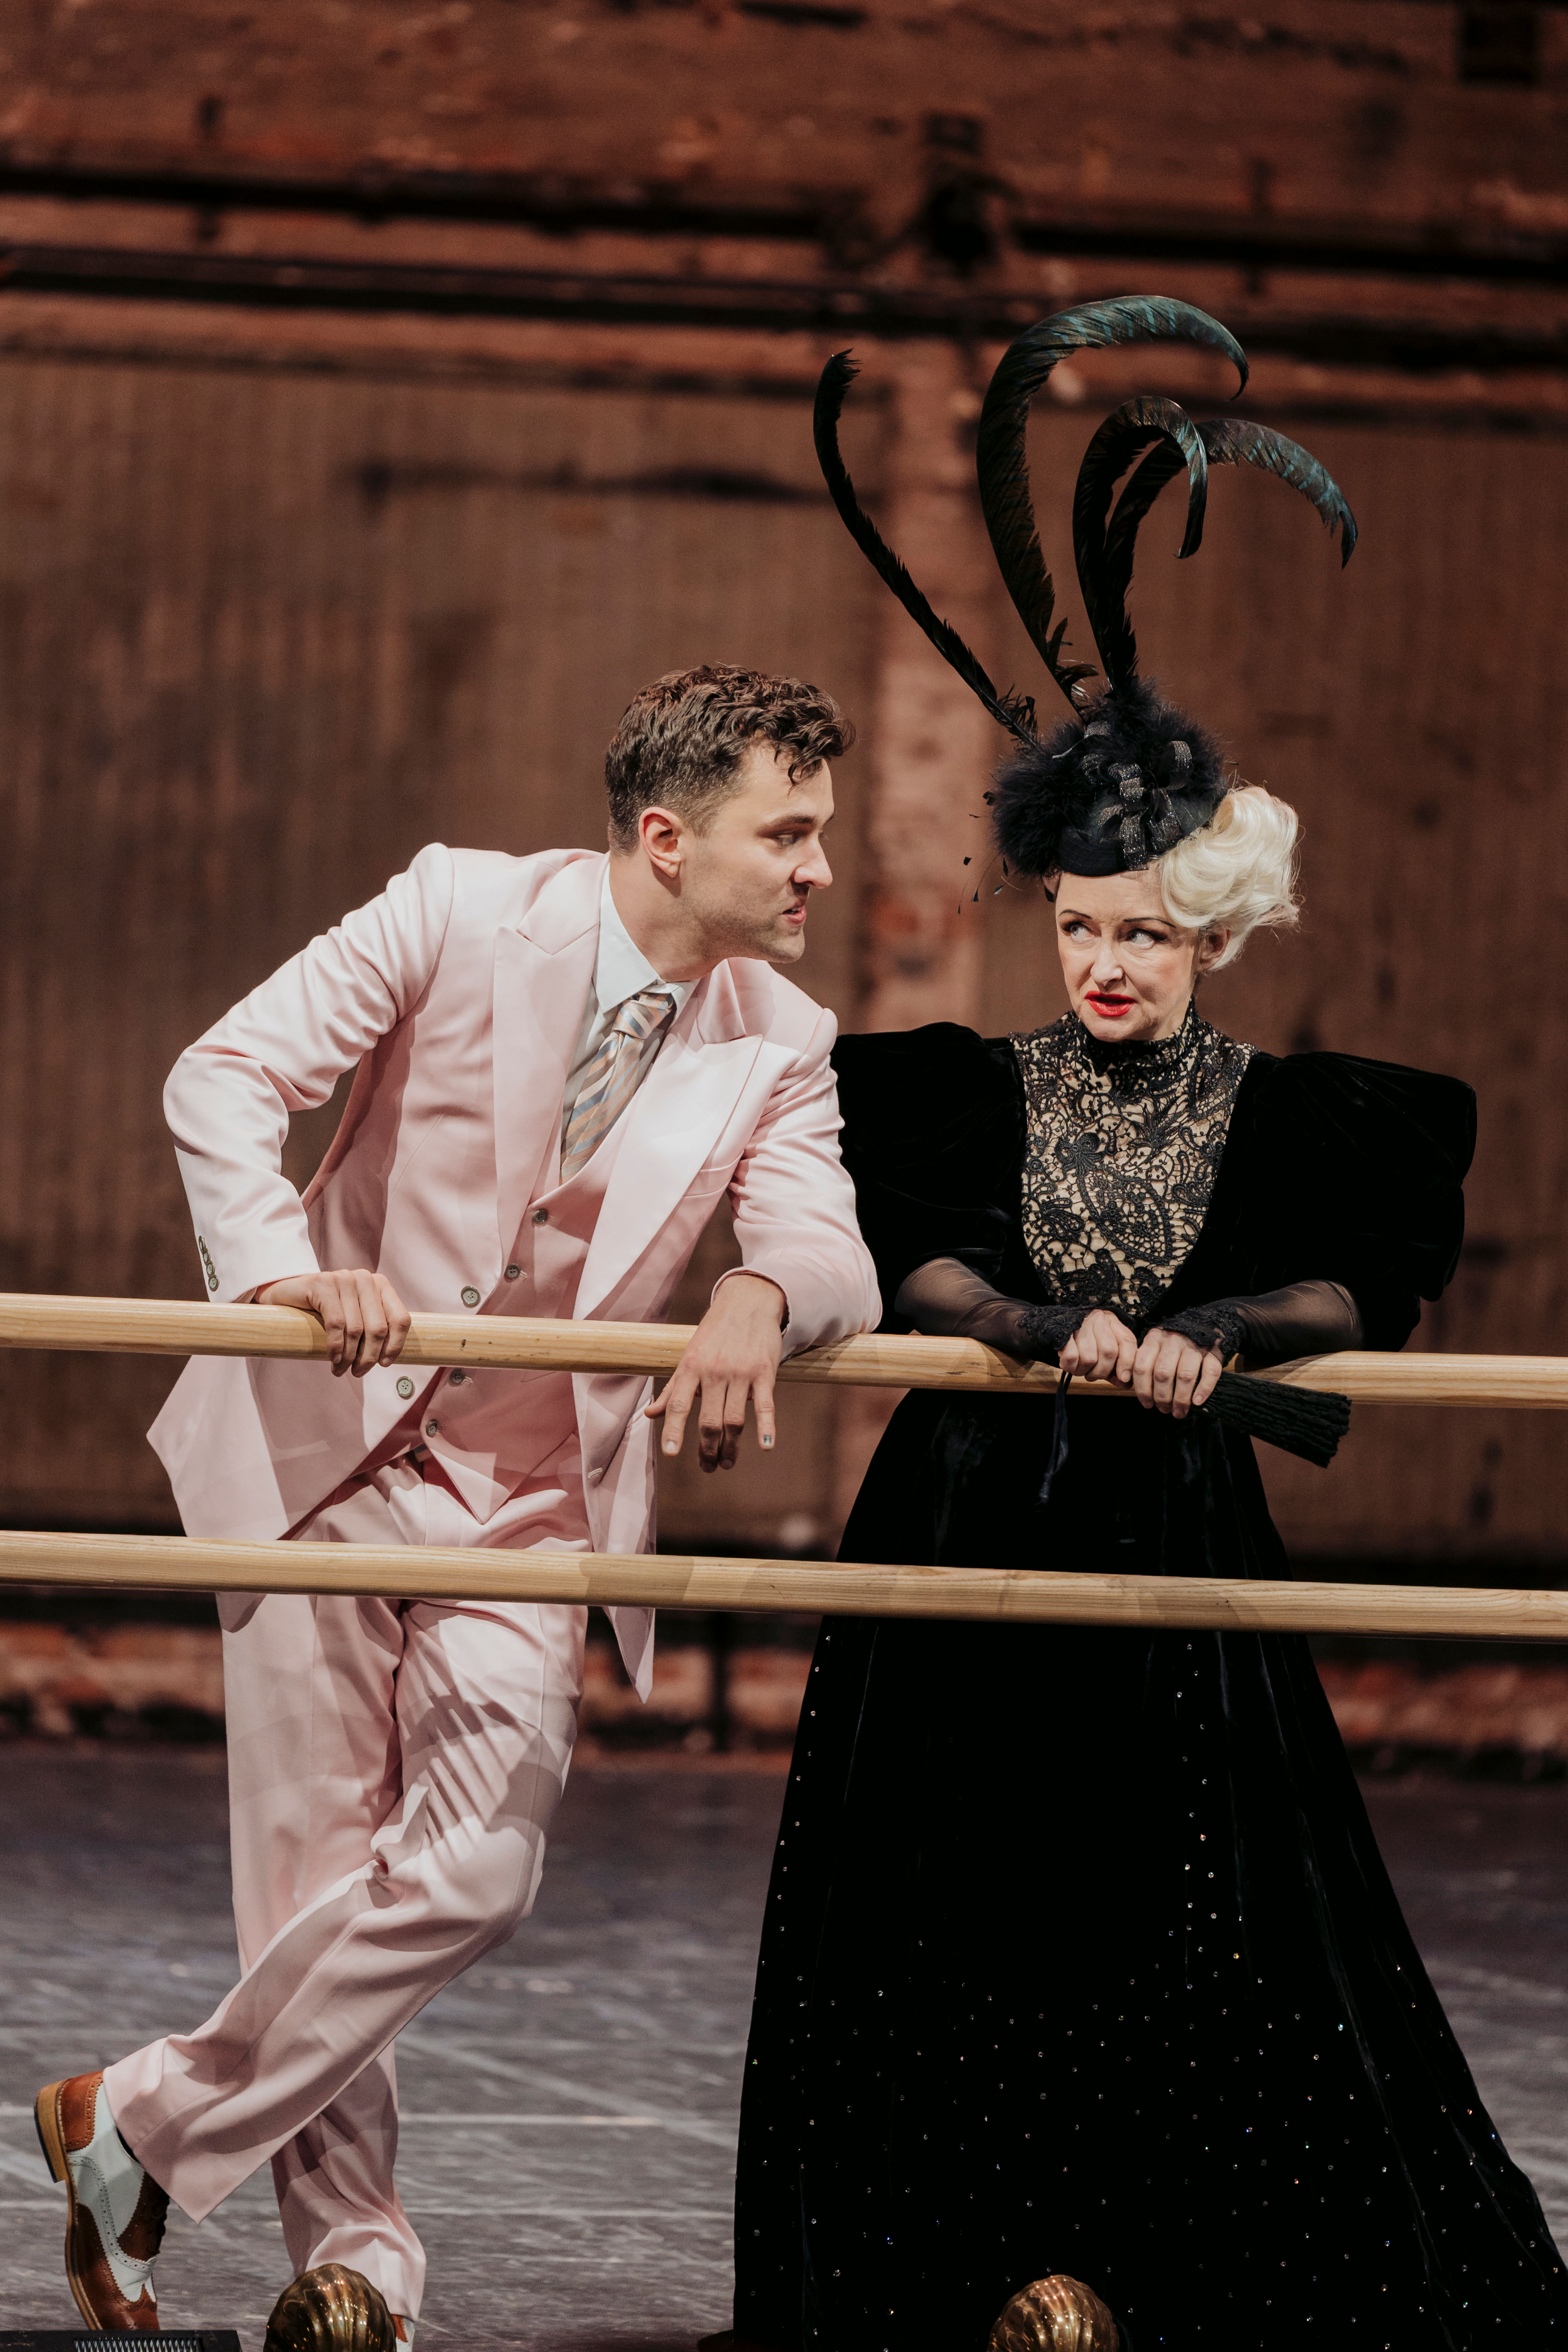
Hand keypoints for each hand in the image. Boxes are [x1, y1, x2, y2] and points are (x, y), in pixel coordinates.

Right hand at [255, 1269, 411, 1378]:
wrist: (288, 1295)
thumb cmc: (326, 1312)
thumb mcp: (355, 1317)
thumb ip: (373, 1328)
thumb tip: (388, 1359)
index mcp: (380, 1285)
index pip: (400, 1319)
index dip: (395, 1345)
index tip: (384, 1364)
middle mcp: (365, 1278)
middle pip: (378, 1328)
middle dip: (369, 1357)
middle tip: (358, 1372)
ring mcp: (344, 1278)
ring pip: (356, 1329)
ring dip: (349, 1357)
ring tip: (340, 1370)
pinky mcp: (323, 1284)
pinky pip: (336, 1324)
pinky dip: (336, 1347)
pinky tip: (333, 1359)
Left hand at [644, 1273, 785, 1472]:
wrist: (748, 1302)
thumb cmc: (715, 1333)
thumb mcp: (689, 1356)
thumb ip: (672, 1388)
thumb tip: (649, 1414)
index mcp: (690, 1367)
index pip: (678, 1404)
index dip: (673, 1429)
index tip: (670, 1452)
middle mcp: (713, 1371)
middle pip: (708, 1421)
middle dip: (707, 1449)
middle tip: (708, 1467)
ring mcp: (740, 1372)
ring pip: (734, 1420)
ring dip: (730, 1447)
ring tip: (727, 1463)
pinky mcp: (764, 1372)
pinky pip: (764, 1405)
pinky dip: (766, 1427)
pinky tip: (765, 1446)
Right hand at [1056, 1309, 1137, 1385]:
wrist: (1064, 1325)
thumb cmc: (1089, 1340)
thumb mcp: (1108, 1348)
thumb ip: (1118, 1365)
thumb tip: (1126, 1384)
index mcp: (1113, 1322)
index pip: (1127, 1341)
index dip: (1127, 1362)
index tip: (1124, 1378)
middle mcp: (1098, 1319)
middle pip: (1109, 1352)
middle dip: (1103, 1371)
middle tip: (1095, 1374)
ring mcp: (1081, 1324)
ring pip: (1089, 1358)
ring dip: (1085, 1371)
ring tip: (1082, 1368)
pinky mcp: (1064, 1333)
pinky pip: (1072, 1357)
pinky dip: (1073, 1366)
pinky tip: (1073, 1363)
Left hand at [1131, 1324, 1223, 1417]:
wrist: (1206, 1323)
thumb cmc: (1175, 1343)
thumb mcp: (1156, 1345)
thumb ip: (1146, 1362)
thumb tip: (1137, 1389)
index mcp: (1154, 1340)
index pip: (1142, 1367)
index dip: (1143, 1389)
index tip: (1147, 1404)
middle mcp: (1173, 1341)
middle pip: (1163, 1374)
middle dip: (1162, 1397)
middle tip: (1164, 1410)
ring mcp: (1194, 1346)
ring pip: (1185, 1376)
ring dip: (1181, 1399)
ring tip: (1179, 1412)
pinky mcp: (1213, 1352)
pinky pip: (1209, 1372)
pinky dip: (1203, 1389)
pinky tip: (1197, 1402)